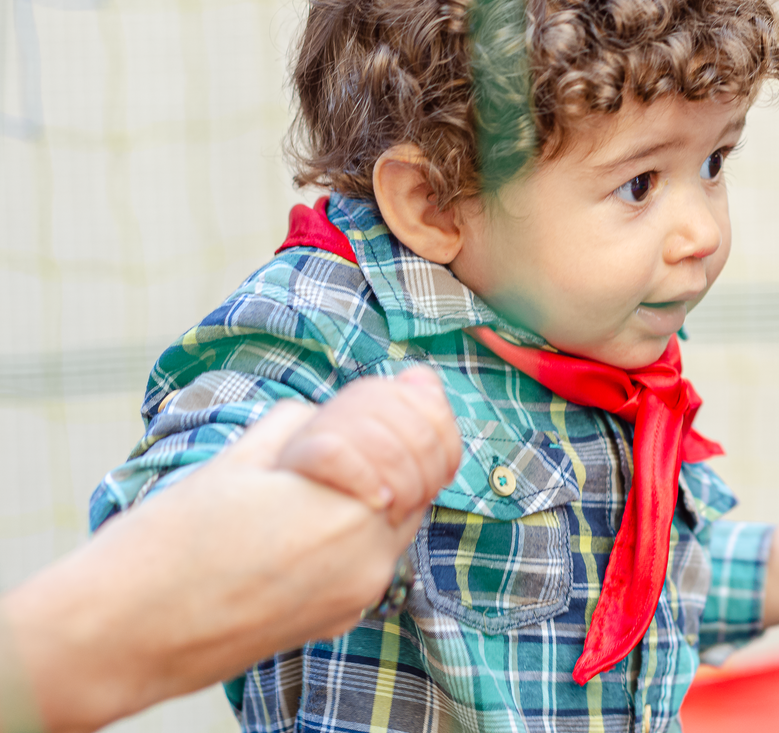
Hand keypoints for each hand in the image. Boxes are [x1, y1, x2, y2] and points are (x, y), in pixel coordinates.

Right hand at [2, 377, 458, 732]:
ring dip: (390, 475)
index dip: (415, 405)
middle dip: (410, 435)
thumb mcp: (241, 457)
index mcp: (348, 510)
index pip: (418, 442)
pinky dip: (366, 518)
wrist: (122, 634)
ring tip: (355, 445)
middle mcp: (367, 560)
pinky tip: (333, 496)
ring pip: (400, 517)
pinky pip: (372, 554)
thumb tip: (339, 412)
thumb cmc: (168, 544)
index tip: (412, 380)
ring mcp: (356, 596)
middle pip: (421, 479)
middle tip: (401, 397)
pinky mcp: (337, 618)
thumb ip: (306, 426)